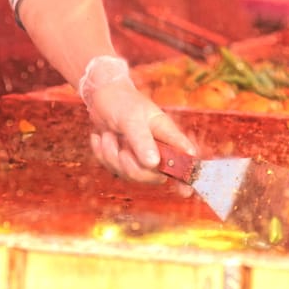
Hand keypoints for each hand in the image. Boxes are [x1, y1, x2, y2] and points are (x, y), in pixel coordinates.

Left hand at [80, 56, 195, 195]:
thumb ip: (142, 140)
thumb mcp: (131, 118)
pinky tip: (102, 137)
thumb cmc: (122, 102)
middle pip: (155, 176)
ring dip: (112, 155)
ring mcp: (141, 157)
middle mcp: (158, 149)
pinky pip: (113, 170)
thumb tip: (153, 163)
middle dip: (133, 167)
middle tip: (122, 148)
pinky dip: (103, 154)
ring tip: (109, 135)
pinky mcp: (124, 160)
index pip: (185, 158)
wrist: (101, 96)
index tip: (185, 191)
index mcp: (168, 135)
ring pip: (131, 175)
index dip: (187, 176)